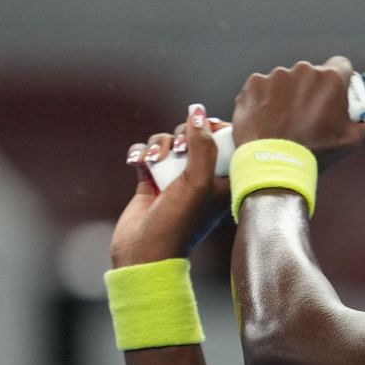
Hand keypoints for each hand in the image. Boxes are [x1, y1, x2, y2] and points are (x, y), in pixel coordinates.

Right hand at [110, 105, 231, 267]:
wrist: (143, 253)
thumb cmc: (178, 223)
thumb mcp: (198, 182)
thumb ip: (202, 146)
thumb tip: (198, 111)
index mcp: (223, 182)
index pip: (226, 142)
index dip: (215, 129)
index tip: (204, 128)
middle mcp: (201, 179)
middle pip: (194, 137)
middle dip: (181, 135)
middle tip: (177, 149)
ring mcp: (174, 179)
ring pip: (167, 142)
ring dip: (157, 145)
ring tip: (153, 161)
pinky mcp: (151, 181)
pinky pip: (146, 153)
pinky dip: (140, 153)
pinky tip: (137, 163)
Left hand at [231, 56, 364, 168]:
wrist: (275, 164)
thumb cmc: (312, 153)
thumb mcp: (352, 141)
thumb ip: (359, 120)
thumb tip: (359, 116)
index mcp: (331, 79)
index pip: (340, 65)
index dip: (339, 79)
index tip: (334, 92)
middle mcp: (304, 71)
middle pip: (311, 74)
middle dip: (311, 90)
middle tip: (308, 116)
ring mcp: (277, 76)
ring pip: (286, 80)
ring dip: (287, 95)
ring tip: (285, 121)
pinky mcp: (255, 84)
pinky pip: (264, 87)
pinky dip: (265, 100)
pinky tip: (269, 119)